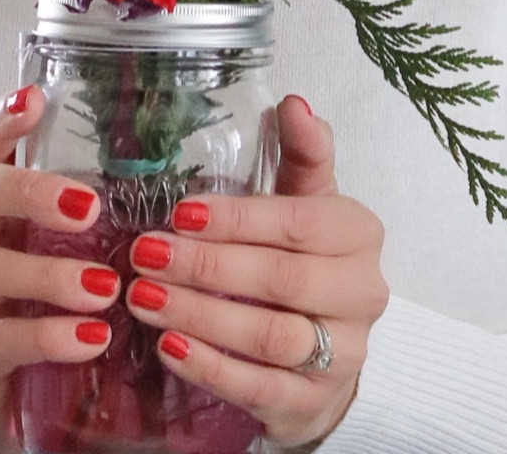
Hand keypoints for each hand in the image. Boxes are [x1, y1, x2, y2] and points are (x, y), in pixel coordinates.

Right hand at [0, 86, 115, 453]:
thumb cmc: (21, 311)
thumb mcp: (43, 257)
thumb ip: (82, 221)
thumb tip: (173, 176)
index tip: (34, 98)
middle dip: (27, 188)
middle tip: (89, 206)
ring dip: (48, 273)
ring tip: (104, 286)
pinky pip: (0, 341)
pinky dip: (47, 336)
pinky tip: (91, 338)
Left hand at [122, 96, 386, 448]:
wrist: (330, 349)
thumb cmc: (306, 259)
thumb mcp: (308, 202)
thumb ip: (302, 153)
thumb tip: (294, 103)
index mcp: (358, 234)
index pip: (297, 223)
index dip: (237, 219)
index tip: (180, 212)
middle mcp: (361, 294)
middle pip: (280, 281)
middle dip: (207, 267)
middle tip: (146, 254)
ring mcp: (343, 355)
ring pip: (269, 337)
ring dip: (200, 317)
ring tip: (144, 297)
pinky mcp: (313, 403)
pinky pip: (258, 388)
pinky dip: (210, 368)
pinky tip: (168, 346)